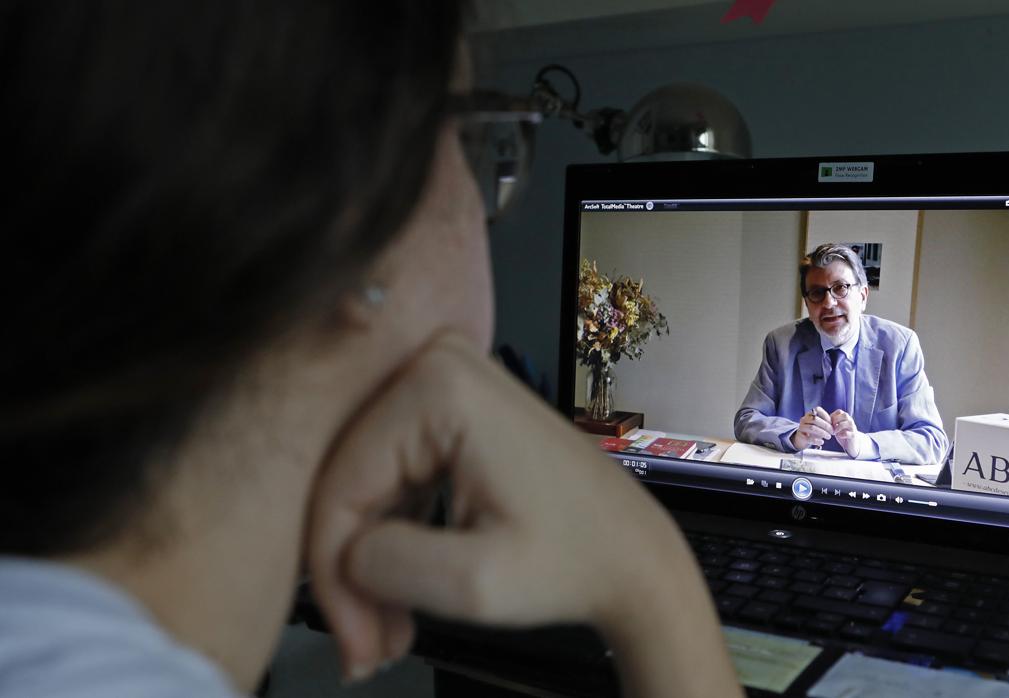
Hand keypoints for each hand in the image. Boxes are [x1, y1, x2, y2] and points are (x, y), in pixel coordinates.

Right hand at [305, 332, 740, 695]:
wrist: (634, 555)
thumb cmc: (574, 563)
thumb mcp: (475, 584)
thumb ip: (385, 567)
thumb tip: (336, 555)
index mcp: (438, 385)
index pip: (341, 487)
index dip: (333, 578)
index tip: (355, 647)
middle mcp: (435, 362)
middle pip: (347, 483)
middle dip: (350, 576)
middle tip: (367, 649)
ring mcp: (443, 380)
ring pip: (363, 487)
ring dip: (369, 566)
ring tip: (388, 634)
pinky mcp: (450, 409)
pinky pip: (391, 477)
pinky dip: (392, 539)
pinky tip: (403, 596)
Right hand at [790, 409, 832, 449]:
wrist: (802, 439)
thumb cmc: (815, 430)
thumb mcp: (821, 424)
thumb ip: (828, 420)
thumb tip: (839, 413)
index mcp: (810, 414)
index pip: (817, 410)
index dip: (826, 416)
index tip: (832, 423)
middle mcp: (804, 419)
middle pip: (815, 419)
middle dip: (825, 425)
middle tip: (832, 432)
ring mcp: (801, 427)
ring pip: (812, 427)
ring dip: (822, 432)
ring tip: (828, 437)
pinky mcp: (800, 436)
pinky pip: (809, 438)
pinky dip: (817, 440)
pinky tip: (822, 442)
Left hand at [828, 408, 869, 457]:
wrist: (851, 444)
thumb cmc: (842, 434)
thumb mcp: (836, 426)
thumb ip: (832, 422)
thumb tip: (822, 419)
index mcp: (845, 418)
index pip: (839, 411)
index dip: (832, 416)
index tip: (829, 422)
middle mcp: (850, 421)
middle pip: (845, 415)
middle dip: (836, 420)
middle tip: (831, 427)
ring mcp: (853, 428)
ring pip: (848, 423)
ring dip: (838, 427)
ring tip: (834, 432)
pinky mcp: (853, 435)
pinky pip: (847, 433)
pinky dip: (841, 434)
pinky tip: (839, 436)